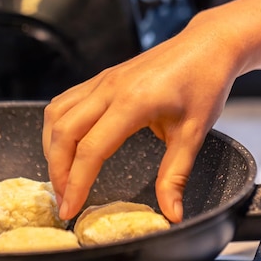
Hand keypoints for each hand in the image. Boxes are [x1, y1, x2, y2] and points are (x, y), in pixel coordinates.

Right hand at [42, 11, 242, 221]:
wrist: (208, 45)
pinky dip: (58, 127)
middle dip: (57, 171)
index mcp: (133, 103)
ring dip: (52, 148)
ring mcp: (103, 80)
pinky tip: (66, 145)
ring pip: (57, 115)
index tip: (70, 210)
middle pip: (64, 133)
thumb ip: (176, 176)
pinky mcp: (102, 77)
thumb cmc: (205, 84)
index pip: (91, 150)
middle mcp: (109, 88)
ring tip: (61, 176)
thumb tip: (172, 214)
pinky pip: (65, 101)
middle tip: (63, 200)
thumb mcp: (194, 134)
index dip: (76, 184)